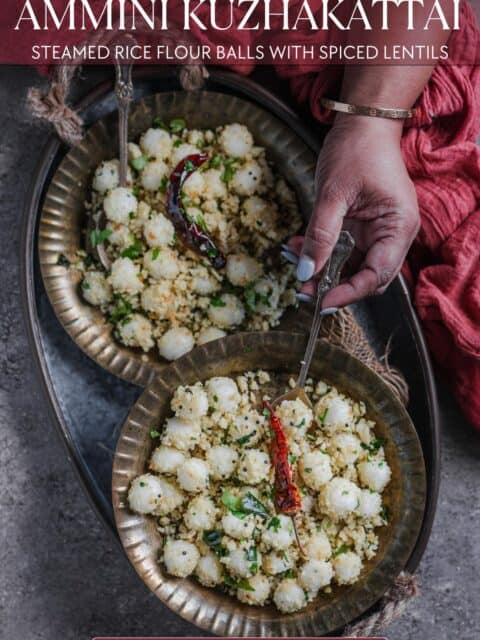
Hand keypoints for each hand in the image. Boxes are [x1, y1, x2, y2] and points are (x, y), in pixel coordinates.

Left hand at [286, 114, 419, 308]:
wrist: (363, 122)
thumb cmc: (357, 149)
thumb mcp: (332, 194)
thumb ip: (319, 236)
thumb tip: (305, 273)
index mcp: (397, 228)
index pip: (376, 276)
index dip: (348, 293)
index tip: (320, 301)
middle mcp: (393, 235)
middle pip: (366, 277)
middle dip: (333, 286)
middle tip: (301, 290)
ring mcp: (378, 232)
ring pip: (351, 266)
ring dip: (322, 270)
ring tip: (293, 263)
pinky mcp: (363, 227)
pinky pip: (342, 250)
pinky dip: (321, 252)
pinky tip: (297, 248)